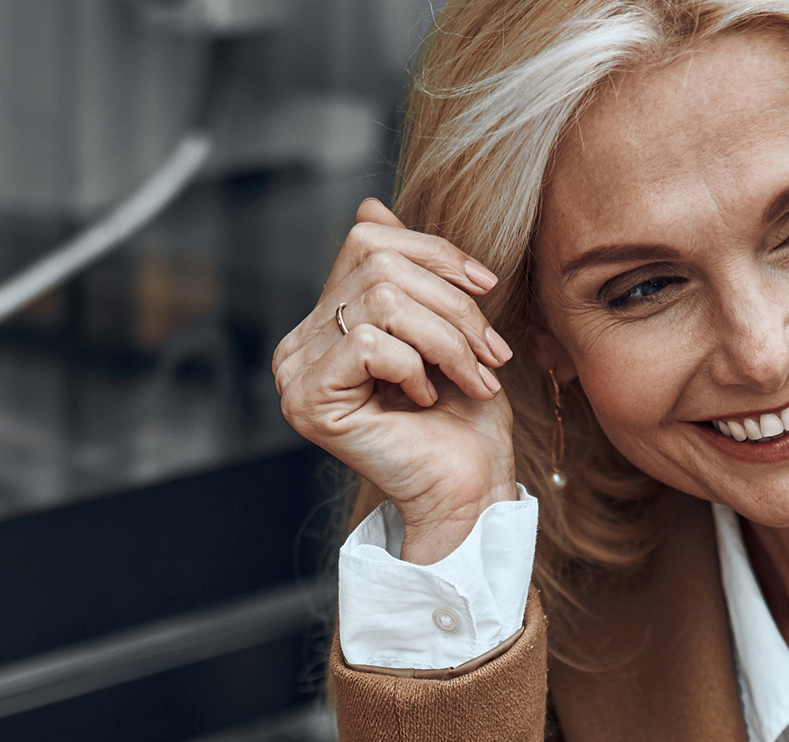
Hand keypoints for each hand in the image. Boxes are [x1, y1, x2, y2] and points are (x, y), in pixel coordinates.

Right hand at [276, 199, 517, 564]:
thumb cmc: (464, 417)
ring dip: (447, 337)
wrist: (467, 489)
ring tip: (474, 376)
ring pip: (380, 302)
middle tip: (492, 352)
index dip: (434, 252)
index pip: (368, 242)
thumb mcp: (444, 324)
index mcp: (325, 322)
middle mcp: (299, 343)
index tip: (486, 287)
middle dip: (452, 304)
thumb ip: (408, 270)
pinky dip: (416, 366)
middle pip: (378, 265)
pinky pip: (370, 343)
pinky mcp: (309, 400)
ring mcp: (296, 373)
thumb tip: (369, 204)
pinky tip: (428, 398)